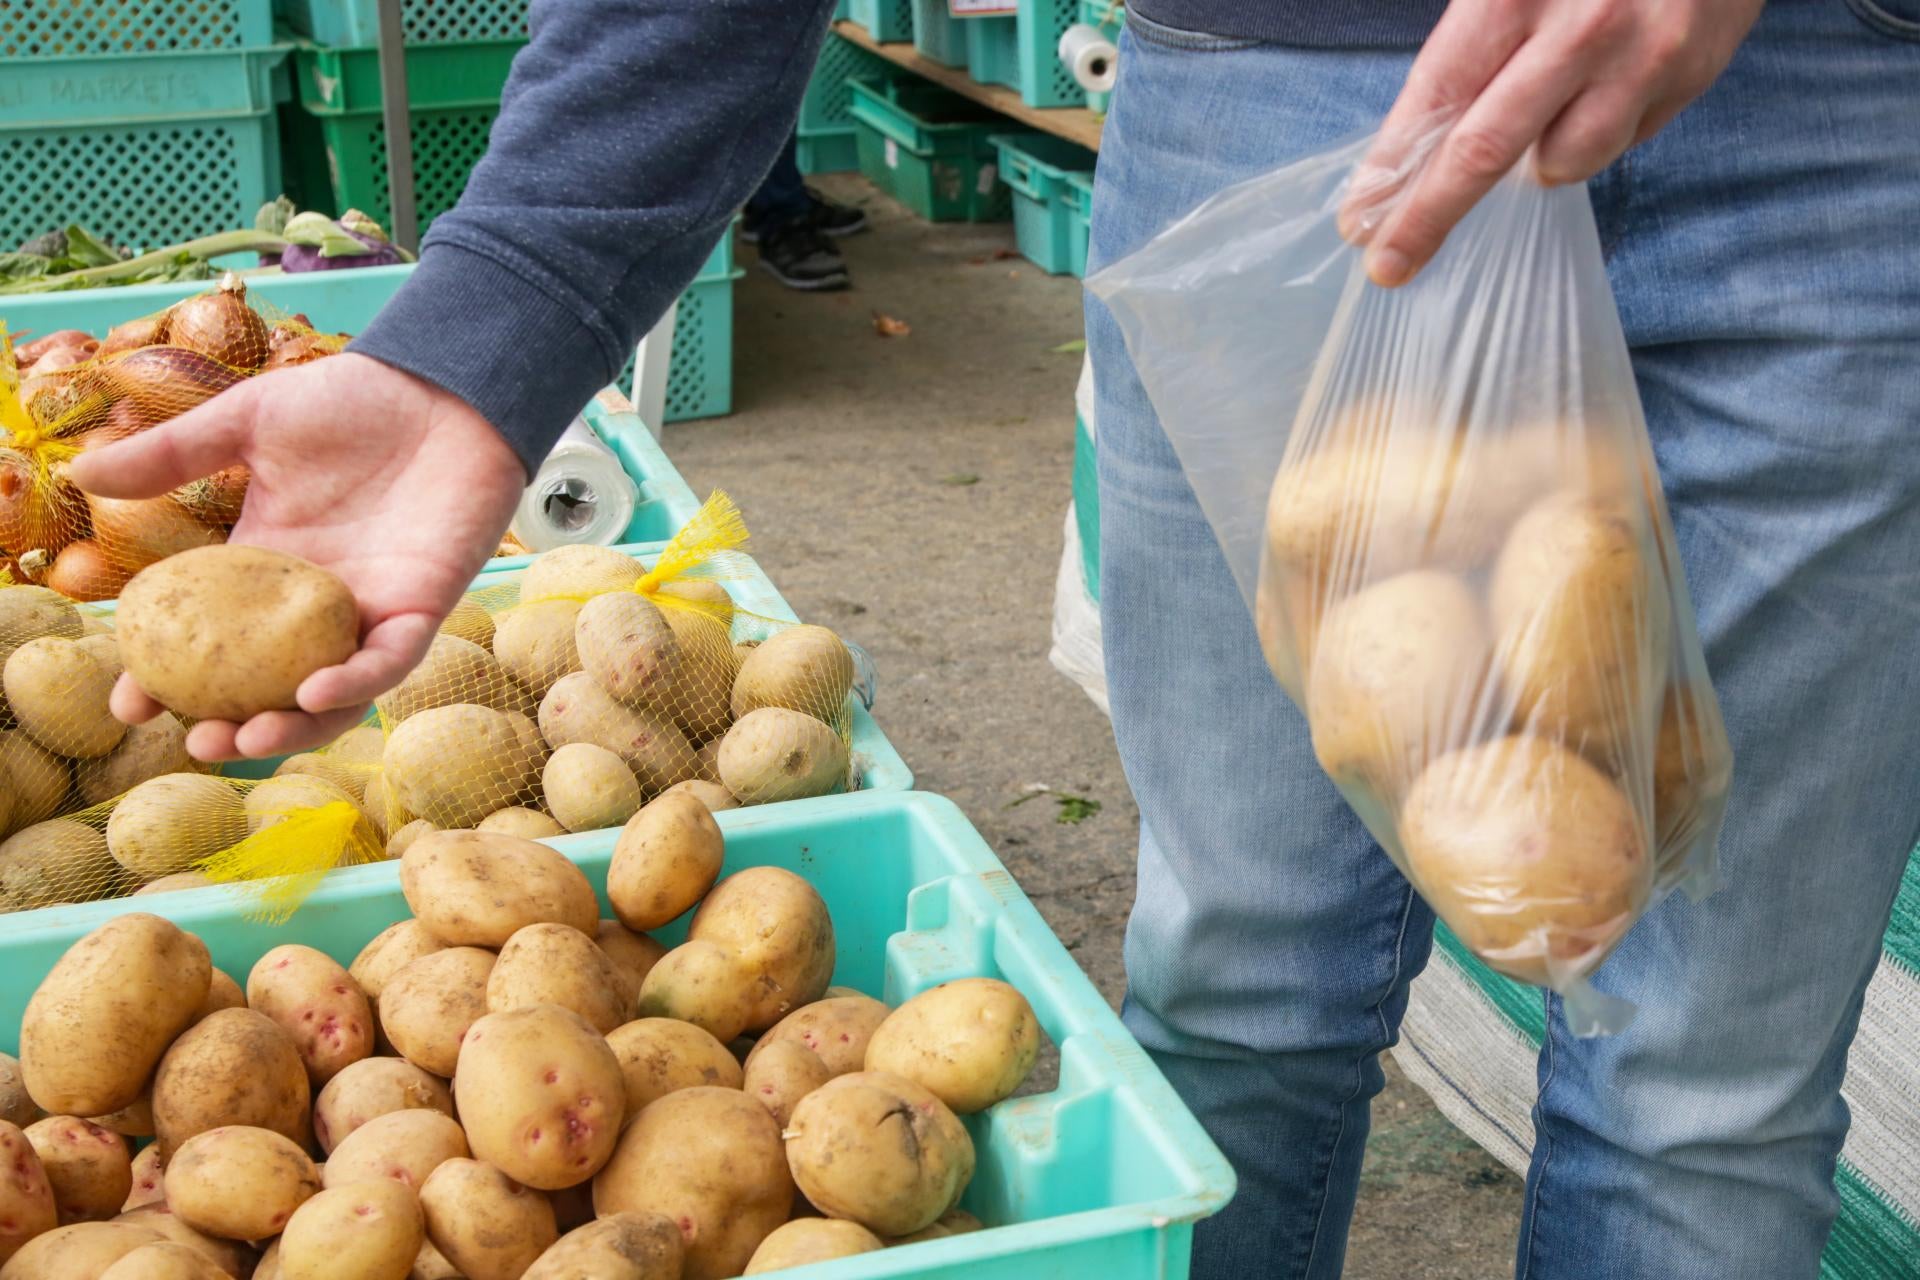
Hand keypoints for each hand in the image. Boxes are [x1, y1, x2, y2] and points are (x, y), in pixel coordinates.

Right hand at [68, 354, 525, 760]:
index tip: (128, 705)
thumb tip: (83, 476)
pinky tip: (311, 695)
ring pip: (331, 693)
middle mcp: (313, 604)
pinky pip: (389, 661)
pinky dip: (354, 684)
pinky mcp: (422, 607)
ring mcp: (368, 610)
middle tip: (191, 741)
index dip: (168, 677)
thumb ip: (174, 454)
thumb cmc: (352, 400)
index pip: (208, 639)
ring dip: (291, 725)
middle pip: (267, 685)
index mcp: (265, 568)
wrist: (442, 387)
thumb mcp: (248, 424)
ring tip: (241, 739)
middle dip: (230, 723)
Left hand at [1343, 0, 1761, 286]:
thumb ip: (1467, 45)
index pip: (1436, 97)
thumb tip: (1413, 147)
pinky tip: (1604, 87)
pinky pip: (1623, 141)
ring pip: (1564, 162)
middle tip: (1390, 263)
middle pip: (1485, 152)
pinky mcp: (1689, 75)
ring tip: (1545, 114)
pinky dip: (1597, 131)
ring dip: (1539, 161)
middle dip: (1428, 219)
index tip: (1360, 221)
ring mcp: (1641, 55)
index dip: (1392, 167)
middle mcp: (1579, 26)